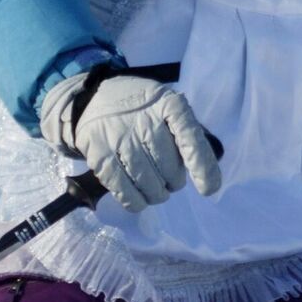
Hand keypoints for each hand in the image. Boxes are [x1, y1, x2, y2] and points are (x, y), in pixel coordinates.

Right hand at [41, 65, 221, 213]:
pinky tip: (138, 199)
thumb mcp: (167, 108)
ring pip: (148, 183)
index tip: (207, 189)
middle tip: (168, 178)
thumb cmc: (142, 110)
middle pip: (169, 169)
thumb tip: (206, 179)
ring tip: (156, 190)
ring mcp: (120, 137)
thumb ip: (187, 136)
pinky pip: (124, 191)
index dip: (202, 165)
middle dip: (173, 181)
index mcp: (169, 104)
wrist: (94, 100)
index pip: (190, 137)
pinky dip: (135, 201)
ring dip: (156, 194)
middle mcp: (145, 119)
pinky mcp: (100, 155)